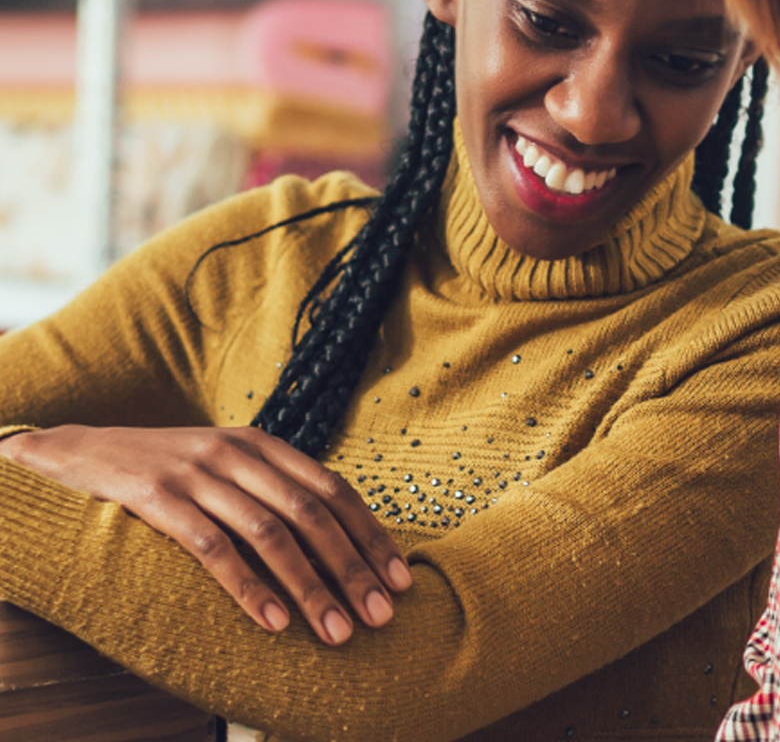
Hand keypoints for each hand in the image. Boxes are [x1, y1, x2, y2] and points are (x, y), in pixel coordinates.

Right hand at [0, 425, 411, 644]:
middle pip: (311, 514)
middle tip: (380, 616)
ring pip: (270, 534)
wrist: (80, 450)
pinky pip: (213, 548)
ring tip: (336, 631)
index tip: (400, 579)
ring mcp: (197, 473)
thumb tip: (337, 546)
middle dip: (351, 568)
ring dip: (309, 587)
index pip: (334, 490)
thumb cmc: (168, 471)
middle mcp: (237, 453)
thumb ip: (273, 493)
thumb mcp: (226, 468)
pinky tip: (272, 623)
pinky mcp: (157, 498)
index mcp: (263, 445)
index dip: (370, 535)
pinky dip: (248, 587)